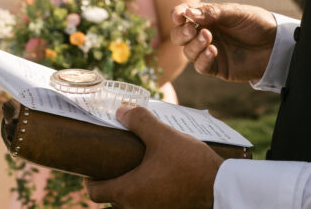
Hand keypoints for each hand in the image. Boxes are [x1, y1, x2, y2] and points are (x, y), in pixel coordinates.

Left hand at [85, 106, 223, 208]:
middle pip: (111, 200)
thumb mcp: (163, 136)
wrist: (220, 186)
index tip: (93, 166)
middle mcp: (136, 208)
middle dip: (111, 182)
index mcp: (129, 192)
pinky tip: (157, 177)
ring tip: (138, 168)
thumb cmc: (190, 163)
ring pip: (130, 204)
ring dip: (130, 189)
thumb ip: (140, 121)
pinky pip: (148, 205)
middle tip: (116, 162)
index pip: (95, 192)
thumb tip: (120, 111)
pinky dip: (146, 195)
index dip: (90, 179)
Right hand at [171, 3, 276, 82]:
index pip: (185, 15)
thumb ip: (213, 12)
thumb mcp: (236, 13)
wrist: (276, 45)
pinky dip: (202, 59)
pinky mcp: (217, 67)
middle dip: (182, 33)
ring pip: (188, 52)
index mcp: (208, 17)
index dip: (178, 14)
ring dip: (194, 45)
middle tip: (192, 29)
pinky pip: (201, 67)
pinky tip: (212, 51)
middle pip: (180, 36)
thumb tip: (188, 13)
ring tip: (208, 38)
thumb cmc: (257, 23)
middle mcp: (205, 33)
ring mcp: (209, 51)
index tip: (179, 16)